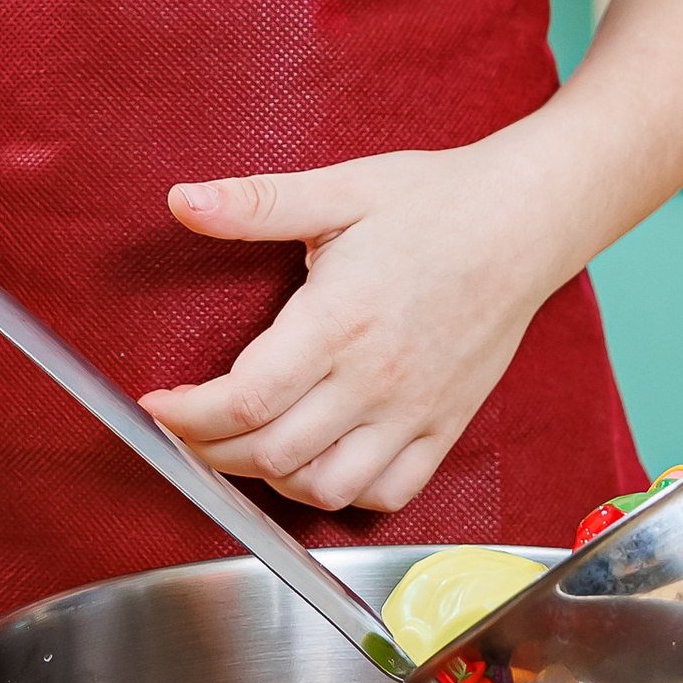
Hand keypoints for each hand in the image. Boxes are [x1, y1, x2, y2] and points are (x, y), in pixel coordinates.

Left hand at [143, 141, 561, 515]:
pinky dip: (341, 494)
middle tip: (185, 427)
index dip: (187, 416)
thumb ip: (256, 203)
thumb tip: (183, 201)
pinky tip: (316, 463)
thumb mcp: (341, 188)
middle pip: (272, 454)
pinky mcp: (444, 427)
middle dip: (210, 451)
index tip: (157, 407)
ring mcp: (413, 411)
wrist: (525, 221)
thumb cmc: (434, 201)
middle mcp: (376, 379)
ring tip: (243, 448)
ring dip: (270, 481)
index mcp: (340, 320)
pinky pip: (387, 493)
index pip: (245, 399)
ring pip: (325, 487)